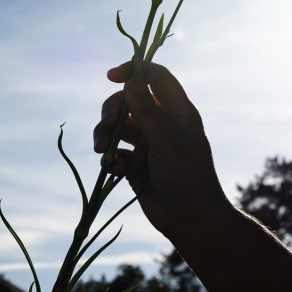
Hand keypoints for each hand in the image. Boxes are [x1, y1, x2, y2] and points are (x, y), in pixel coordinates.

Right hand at [94, 62, 232, 242]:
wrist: (190, 220)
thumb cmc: (187, 177)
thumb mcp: (167, 141)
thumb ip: (147, 110)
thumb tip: (131, 80)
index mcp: (177, 111)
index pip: (156, 77)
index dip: (134, 71)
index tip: (111, 76)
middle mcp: (161, 124)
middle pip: (129, 100)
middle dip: (113, 110)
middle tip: (107, 127)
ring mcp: (147, 144)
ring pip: (117, 126)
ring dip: (105, 134)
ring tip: (101, 150)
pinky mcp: (135, 165)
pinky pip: (114, 152)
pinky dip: (110, 157)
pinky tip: (115, 169)